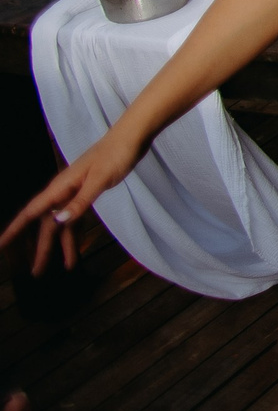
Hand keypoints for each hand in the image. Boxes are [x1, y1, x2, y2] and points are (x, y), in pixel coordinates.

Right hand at [3, 128, 141, 272]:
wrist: (131, 137)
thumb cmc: (116, 154)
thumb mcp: (100, 179)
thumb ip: (80, 201)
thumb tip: (58, 222)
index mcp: (60, 187)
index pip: (30, 213)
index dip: (13, 230)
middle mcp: (62, 191)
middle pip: (47, 225)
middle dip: (41, 248)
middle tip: (36, 273)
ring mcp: (74, 192)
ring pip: (62, 224)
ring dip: (62, 245)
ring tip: (66, 267)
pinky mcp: (87, 192)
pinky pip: (76, 218)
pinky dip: (76, 234)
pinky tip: (78, 249)